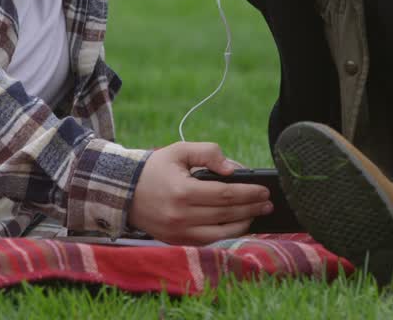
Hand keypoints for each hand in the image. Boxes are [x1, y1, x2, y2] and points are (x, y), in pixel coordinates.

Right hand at [127, 141, 272, 244]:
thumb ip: (208, 152)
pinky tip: (238, 224)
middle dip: (251, 208)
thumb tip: (233, 169)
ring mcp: (179, 232)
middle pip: (227, 214)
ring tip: (257, 214)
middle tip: (268, 203)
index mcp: (183, 192)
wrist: (123, 192)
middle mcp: (181, 216)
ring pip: (221, 233)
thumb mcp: (180, 151)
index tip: (265, 190)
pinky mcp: (177, 241)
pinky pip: (208, 240)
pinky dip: (226, 233)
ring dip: (243, 224)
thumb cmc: (155, 168)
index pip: (226, 194)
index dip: (249, 193)